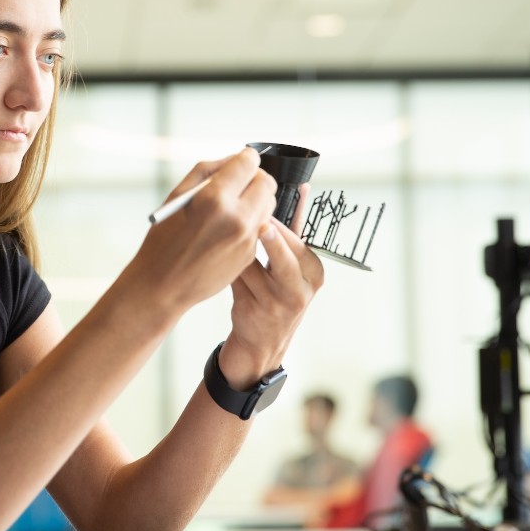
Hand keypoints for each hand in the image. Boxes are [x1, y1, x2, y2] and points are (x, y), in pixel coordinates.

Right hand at [127, 147, 278, 315]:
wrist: (163, 285)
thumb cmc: (164, 240)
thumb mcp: (177, 196)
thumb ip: (207, 170)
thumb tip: (234, 159)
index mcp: (214, 198)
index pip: (248, 163)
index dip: (245, 158)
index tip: (242, 160)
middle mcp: (237, 217)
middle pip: (266, 182)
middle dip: (255, 177)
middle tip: (240, 181)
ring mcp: (247, 238)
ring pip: (269, 204)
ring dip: (256, 198)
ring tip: (233, 205)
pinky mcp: (251, 253)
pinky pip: (261, 225)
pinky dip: (251, 220)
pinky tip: (229, 227)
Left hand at [221, 183, 323, 386]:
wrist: (263, 342)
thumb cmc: (276, 293)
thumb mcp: (292, 266)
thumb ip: (293, 232)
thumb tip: (301, 188)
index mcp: (313, 271)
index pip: (299, 239)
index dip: (281, 221)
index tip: (266, 206)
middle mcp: (300, 287)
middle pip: (282, 252)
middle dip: (265, 233)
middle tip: (251, 218)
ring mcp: (278, 301)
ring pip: (253, 262)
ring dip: (237, 247)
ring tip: (223, 234)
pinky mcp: (255, 309)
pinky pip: (236, 276)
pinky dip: (226, 264)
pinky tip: (215, 257)